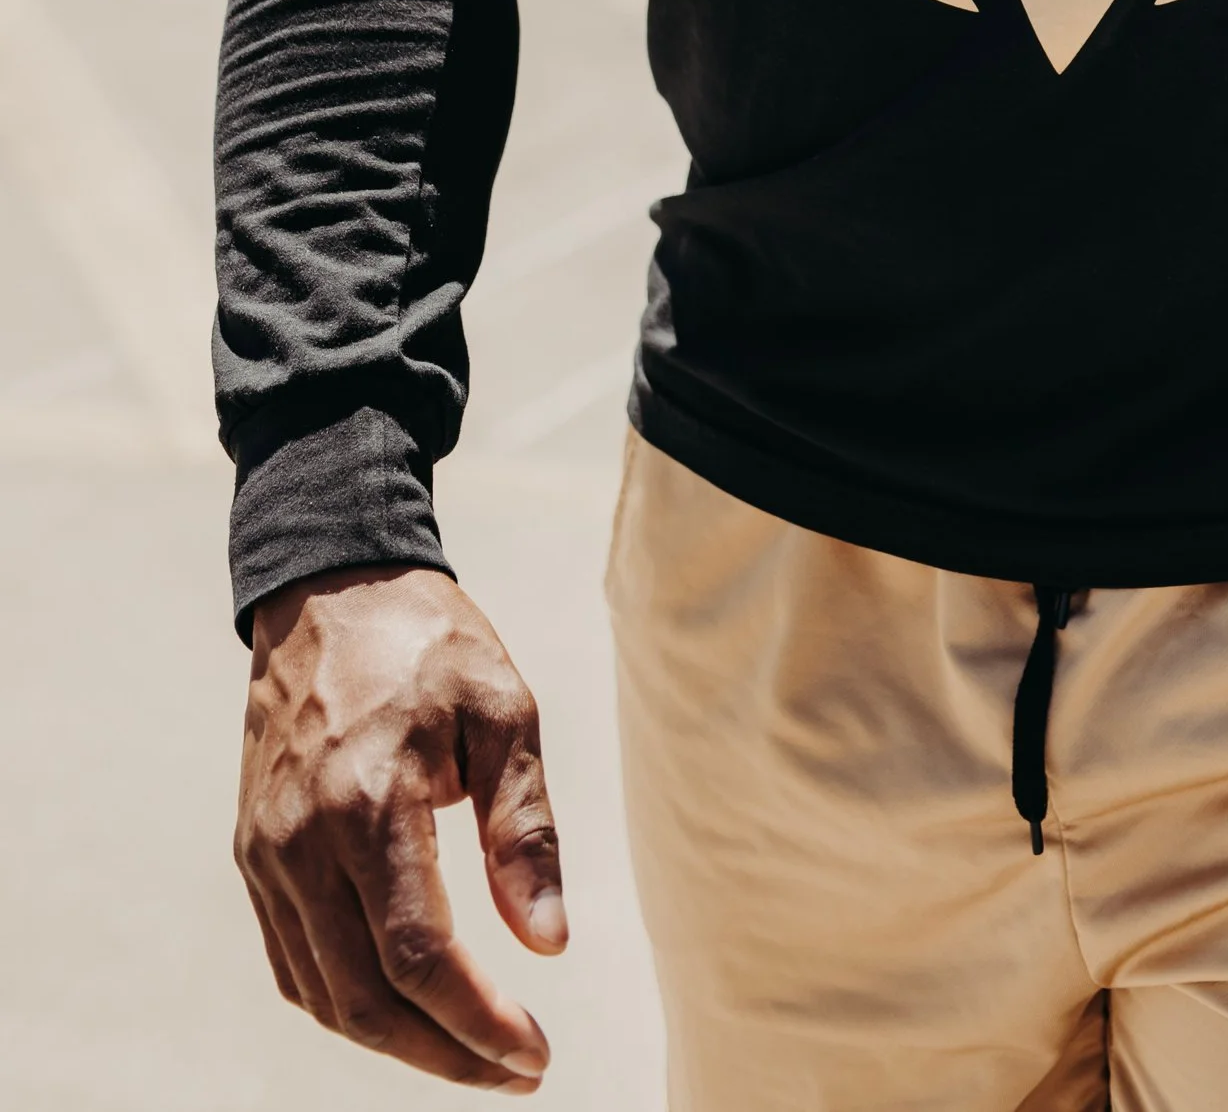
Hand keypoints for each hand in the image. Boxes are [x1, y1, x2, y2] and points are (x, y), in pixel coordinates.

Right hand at [235, 563, 565, 1089]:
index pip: (418, 956)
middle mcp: (300, 842)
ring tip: (473, 1052)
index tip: (536, 1053)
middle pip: (365, 999)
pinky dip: (347, 1005)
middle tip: (516, 1072)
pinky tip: (404, 1010)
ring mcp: (266, 855)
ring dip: (398, 1042)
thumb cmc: (430, 643)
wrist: (330, 589)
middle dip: (445, 1054)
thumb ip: (525, 828)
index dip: (477, 1022)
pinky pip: (294, 964)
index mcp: (367, 802)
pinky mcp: (253, 855)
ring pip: (324, 995)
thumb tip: (548, 944)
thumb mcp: (504, 708)